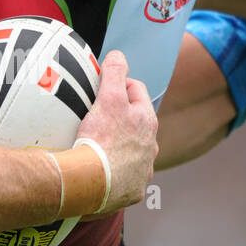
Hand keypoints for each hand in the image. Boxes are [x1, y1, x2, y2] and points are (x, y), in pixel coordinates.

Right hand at [73, 50, 157, 209]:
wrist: (93, 182)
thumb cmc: (102, 139)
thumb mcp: (108, 98)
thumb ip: (114, 72)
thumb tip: (119, 55)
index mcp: (147, 121)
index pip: (136, 91)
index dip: (119, 85)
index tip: (103, 88)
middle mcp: (151, 146)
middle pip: (137, 123)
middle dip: (121, 118)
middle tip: (98, 118)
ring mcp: (143, 170)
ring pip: (133, 152)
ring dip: (120, 147)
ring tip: (98, 147)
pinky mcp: (132, 190)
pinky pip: (125, 177)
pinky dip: (116, 172)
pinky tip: (101, 171)